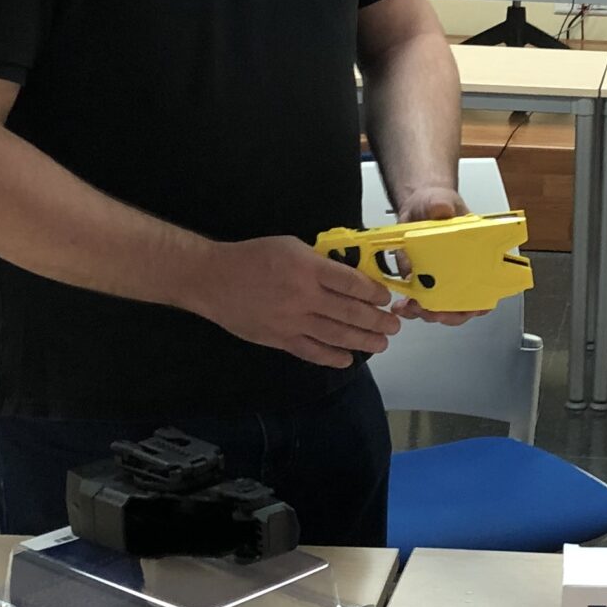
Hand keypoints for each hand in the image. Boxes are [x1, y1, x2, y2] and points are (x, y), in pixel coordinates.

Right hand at [188, 234, 399, 367]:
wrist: (213, 279)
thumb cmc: (253, 257)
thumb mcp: (291, 246)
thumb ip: (319, 262)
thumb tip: (347, 275)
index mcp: (308, 268)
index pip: (351, 283)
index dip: (374, 293)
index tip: (385, 298)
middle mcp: (304, 296)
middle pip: (350, 312)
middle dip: (376, 321)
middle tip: (393, 326)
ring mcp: (292, 321)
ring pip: (336, 335)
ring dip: (362, 341)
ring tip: (381, 344)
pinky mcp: (279, 339)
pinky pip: (311, 351)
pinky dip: (331, 357)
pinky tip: (347, 360)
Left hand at [387, 183, 483, 324]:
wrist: (418, 206)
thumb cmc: (437, 204)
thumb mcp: (441, 199)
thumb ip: (441, 204)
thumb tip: (442, 210)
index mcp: (477, 253)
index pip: (489, 284)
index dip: (482, 300)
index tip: (471, 308)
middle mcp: (463, 271)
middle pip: (464, 304)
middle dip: (449, 313)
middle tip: (434, 312)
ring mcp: (442, 279)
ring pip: (442, 308)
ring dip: (427, 313)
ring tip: (411, 308)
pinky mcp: (423, 281)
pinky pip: (421, 302)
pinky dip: (411, 307)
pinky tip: (401, 305)